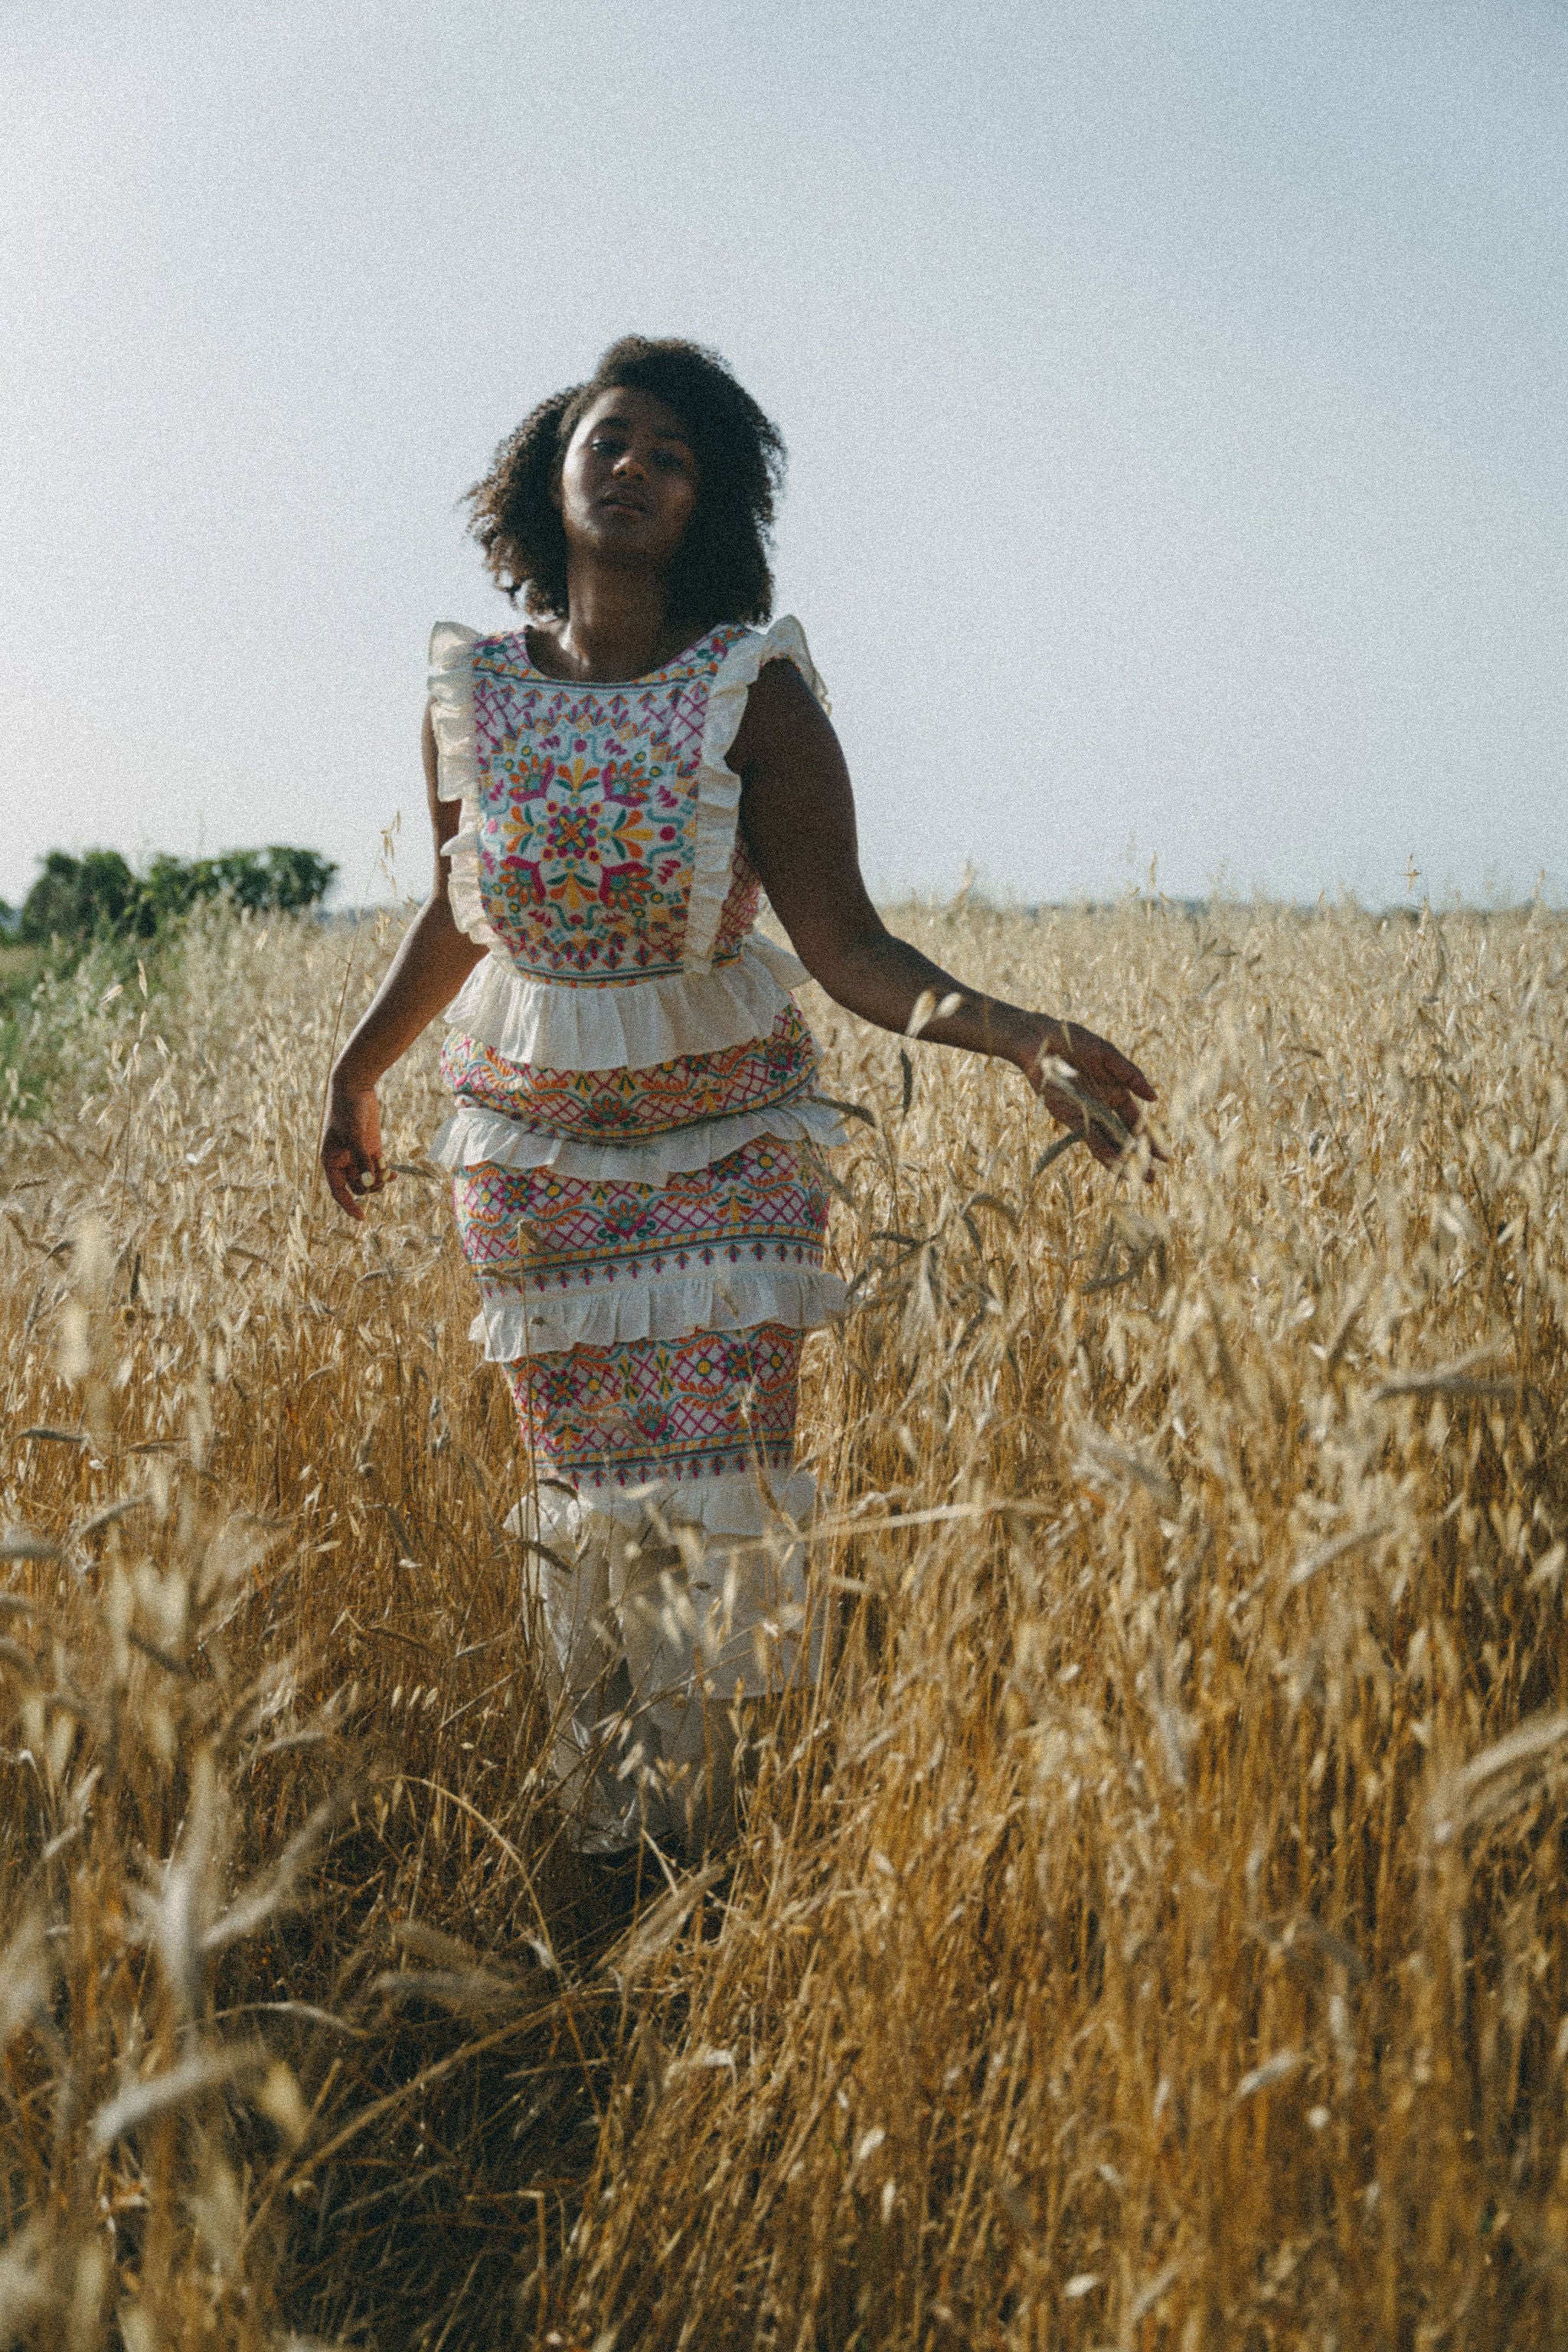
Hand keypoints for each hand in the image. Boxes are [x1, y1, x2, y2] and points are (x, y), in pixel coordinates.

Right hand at [321, 1078, 394, 1219]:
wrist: (354, 1087)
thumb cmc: (347, 1109)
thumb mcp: (354, 1134)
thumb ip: (361, 1159)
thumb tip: (369, 1184)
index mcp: (330, 1161)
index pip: (338, 1191)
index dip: (349, 1206)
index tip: (362, 1218)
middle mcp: (343, 1161)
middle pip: (358, 1187)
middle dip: (371, 1185)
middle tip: (382, 1175)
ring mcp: (358, 1155)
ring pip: (370, 1179)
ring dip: (380, 1178)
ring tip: (388, 1168)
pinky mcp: (370, 1147)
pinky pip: (378, 1167)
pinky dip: (386, 1172)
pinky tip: (395, 1174)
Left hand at [1026, 1019, 1160, 1170]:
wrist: (1040, 1039)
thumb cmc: (1075, 1041)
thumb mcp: (1108, 1055)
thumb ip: (1131, 1075)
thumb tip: (1155, 1098)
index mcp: (1116, 1093)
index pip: (1135, 1122)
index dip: (1149, 1139)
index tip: (1164, 1157)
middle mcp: (1101, 1107)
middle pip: (1122, 1138)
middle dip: (1137, 1158)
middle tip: (1152, 1178)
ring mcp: (1085, 1113)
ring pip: (1106, 1142)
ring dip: (1119, 1161)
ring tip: (1135, 1179)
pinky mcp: (1067, 1116)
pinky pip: (1086, 1136)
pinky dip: (1101, 1150)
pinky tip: (1114, 1163)